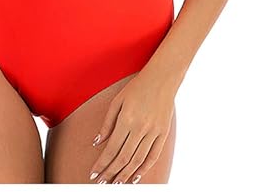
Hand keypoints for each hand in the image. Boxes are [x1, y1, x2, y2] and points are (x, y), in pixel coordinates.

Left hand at [88, 68, 175, 183]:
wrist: (162, 78)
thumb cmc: (137, 87)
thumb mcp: (118, 100)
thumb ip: (107, 123)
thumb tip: (97, 143)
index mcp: (126, 119)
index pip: (112, 148)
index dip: (102, 163)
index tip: (94, 173)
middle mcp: (140, 128)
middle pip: (123, 158)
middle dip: (111, 172)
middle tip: (101, 183)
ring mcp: (153, 132)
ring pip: (138, 160)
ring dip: (125, 174)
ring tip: (115, 184)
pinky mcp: (163, 133)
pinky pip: (153, 156)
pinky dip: (144, 169)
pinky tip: (135, 177)